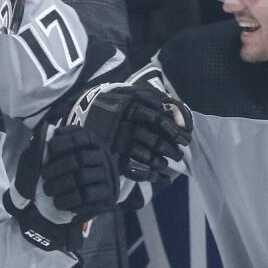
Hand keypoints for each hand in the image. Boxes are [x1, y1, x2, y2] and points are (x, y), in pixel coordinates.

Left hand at [5, 123, 104, 251]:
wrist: (83, 191)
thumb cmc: (63, 168)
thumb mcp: (54, 153)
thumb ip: (46, 144)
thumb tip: (39, 135)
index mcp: (90, 142)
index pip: (81, 137)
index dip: (65, 141)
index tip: (50, 148)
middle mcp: (101, 156)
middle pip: (81, 158)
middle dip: (58, 167)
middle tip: (43, 175)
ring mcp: (105, 175)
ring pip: (83, 177)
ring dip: (60, 184)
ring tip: (47, 190)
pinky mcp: (105, 193)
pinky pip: (88, 196)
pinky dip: (69, 199)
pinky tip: (58, 201)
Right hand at [70, 84, 190, 182]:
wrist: (82, 110)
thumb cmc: (114, 101)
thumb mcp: (130, 92)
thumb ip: (152, 96)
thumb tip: (176, 107)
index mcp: (129, 106)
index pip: (157, 119)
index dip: (174, 129)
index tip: (186, 137)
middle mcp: (122, 123)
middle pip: (152, 139)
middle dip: (169, 148)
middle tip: (180, 154)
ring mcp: (115, 140)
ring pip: (142, 154)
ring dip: (158, 162)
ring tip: (166, 165)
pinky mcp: (109, 153)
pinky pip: (130, 167)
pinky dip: (145, 173)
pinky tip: (154, 175)